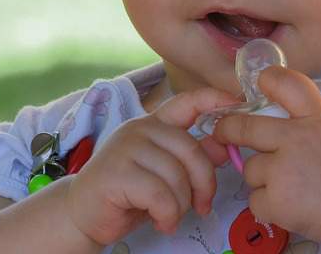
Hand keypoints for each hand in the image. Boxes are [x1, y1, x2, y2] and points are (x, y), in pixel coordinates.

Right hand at [66, 87, 238, 244]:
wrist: (83, 213)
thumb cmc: (128, 193)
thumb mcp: (166, 174)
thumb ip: (191, 158)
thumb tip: (224, 147)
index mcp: (154, 124)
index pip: (187, 102)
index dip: (214, 99)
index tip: (238, 102)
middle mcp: (140, 129)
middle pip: (192, 150)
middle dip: (204, 184)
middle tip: (201, 206)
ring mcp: (126, 148)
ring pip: (177, 176)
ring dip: (181, 205)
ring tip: (170, 216)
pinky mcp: (116, 172)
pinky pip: (161, 195)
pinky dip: (167, 215)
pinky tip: (160, 222)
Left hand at [213, 66, 320, 248]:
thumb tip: (300, 120)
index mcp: (318, 118)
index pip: (285, 83)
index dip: (267, 80)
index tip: (259, 85)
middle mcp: (296, 139)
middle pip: (244, 126)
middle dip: (228, 129)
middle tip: (224, 133)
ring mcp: (283, 170)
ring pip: (250, 169)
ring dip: (262, 179)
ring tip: (292, 189)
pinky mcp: (276, 201)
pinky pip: (255, 200)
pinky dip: (268, 207)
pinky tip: (292, 208)